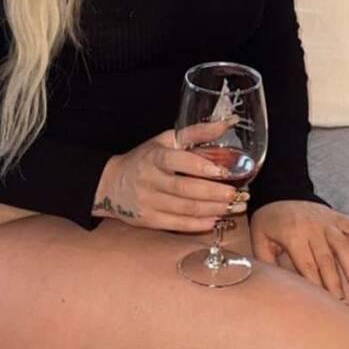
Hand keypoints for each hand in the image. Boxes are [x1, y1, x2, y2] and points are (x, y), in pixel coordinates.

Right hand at [92, 117, 245, 232]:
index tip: (224, 171)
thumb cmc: (145, 159)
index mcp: (155, 156)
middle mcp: (150, 180)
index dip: (202, 167)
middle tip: (237, 194)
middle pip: (185, 190)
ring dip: (212, 209)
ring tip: (233, 207)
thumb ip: (196, 133)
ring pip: (184, 209)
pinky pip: (177, 225)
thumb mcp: (166, 141)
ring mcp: (148, 202)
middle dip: (214, 194)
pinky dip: (198, 224)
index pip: (179, 161)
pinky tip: (214, 219)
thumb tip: (227, 123)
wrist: (111, 184)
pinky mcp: (149, 220)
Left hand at [249, 200, 348, 298]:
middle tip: (343, 306)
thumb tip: (276, 285)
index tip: (324, 304)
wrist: (278, 192)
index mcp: (293, 236)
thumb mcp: (259, 240)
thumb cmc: (268, 222)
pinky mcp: (335, 216)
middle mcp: (312, 228)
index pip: (307, 266)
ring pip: (343, 246)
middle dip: (335, 284)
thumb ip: (267, 262)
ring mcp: (326, 221)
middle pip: (327, 260)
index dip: (316, 285)